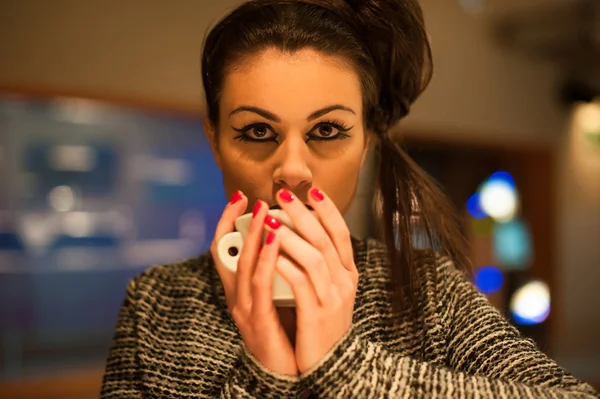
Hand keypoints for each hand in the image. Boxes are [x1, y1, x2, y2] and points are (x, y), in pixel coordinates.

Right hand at [211, 191, 297, 375]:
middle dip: (239, 223)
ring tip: (265, 213)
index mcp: (241, 289)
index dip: (228, 222)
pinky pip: (260, 285)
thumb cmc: (284, 330)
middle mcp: (237, 296)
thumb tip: (286, 235)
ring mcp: (245, 308)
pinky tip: (275, 241)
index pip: (227, 249)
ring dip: (253, 236)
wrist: (284, 372)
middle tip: (253, 199)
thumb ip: (276, 269)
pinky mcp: (257, 320)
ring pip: (244, 265)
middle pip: (229, 253)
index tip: (240, 198)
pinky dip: (266, 260)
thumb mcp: (277, 294)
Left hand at [264, 187, 358, 373]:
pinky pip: (300, 284)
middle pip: (325, 239)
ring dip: (291, 236)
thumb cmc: (323, 323)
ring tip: (270, 220)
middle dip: (303, 214)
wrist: (330, 364)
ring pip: (314, 258)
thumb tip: (301, 233)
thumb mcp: (330, 291)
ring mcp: (333, 298)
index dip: (328, 210)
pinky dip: (285, 265)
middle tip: (282, 195)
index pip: (341, 233)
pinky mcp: (317, 315)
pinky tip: (270, 253)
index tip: (313, 190)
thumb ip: (321, 265)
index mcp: (348, 274)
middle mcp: (345, 282)